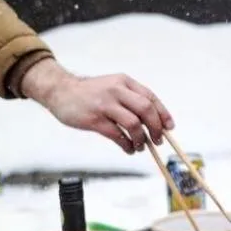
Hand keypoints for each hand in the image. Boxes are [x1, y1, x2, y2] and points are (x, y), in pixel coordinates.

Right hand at [21, 60, 173, 153]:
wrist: (60, 91)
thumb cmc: (89, 92)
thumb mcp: (112, 87)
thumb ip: (130, 99)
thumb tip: (152, 120)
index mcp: (124, 82)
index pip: (150, 98)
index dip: (163, 114)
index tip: (169, 127)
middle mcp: (116, 91)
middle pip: (145, 110)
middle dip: (156, 128)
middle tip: (157, 140)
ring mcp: (105, 105)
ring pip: (133, 124)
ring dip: (141, 138)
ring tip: (141, 146)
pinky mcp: (94, 119)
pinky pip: (117, 135)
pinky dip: (127, 144)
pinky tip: (129, 148)